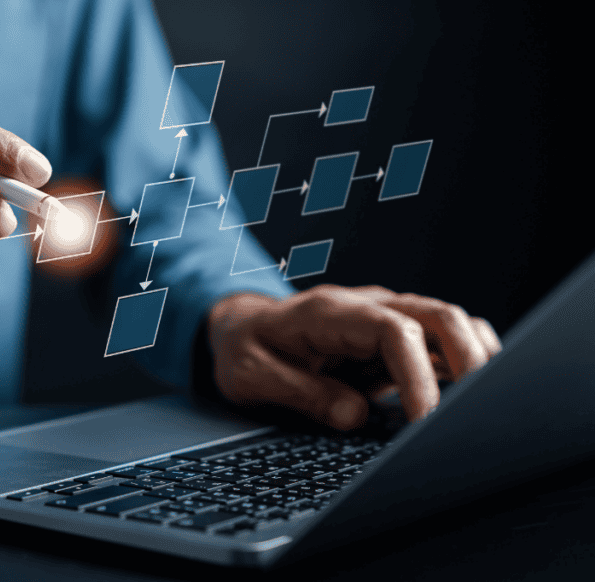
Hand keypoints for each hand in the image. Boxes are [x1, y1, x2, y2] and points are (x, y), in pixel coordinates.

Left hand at [206, 285, 501, 429]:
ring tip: (483, 406)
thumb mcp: (251, 376)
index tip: (424, 420)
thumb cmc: (246, 349)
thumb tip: (353, 416)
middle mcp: (368, 307)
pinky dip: (466, 365)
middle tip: (474, 413)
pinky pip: (444, 342)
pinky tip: (471, 398)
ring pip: (452, 324)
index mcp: (331, 312)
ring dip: (476, 360)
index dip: (417, 375)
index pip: (394, 331)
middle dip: (468, 360)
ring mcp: (387, 318)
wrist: (244, 328)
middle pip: (439, 315)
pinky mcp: (397, 338)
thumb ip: (299, 392)